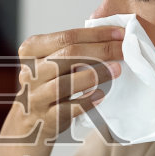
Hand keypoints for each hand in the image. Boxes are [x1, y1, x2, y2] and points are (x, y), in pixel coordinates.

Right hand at [3, 26, 122, 147]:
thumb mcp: (50, 62)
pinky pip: (68, 109)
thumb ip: (71, 50)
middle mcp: (31, 72)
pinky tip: (102, 95)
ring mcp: (36, 96)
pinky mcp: (46, 118)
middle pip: (68, 56)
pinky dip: (86, 101)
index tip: (120, 34)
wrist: (30, 121)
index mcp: (31, 50)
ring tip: (117, 69)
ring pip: (66, 82)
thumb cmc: (47, 86)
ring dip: (95, 74)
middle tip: (124, 50)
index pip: (66, 37)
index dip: (96, 34)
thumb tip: (111, 38)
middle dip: (101, 50)